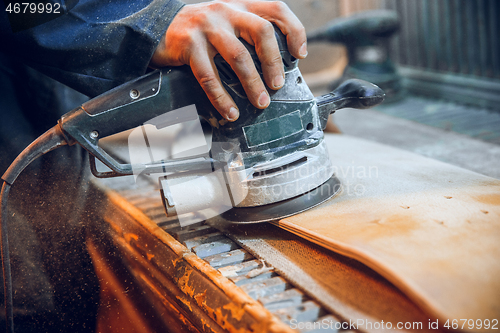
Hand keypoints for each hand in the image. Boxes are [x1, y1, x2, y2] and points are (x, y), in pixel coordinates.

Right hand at [150, 0, 306, 120]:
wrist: (157, 27)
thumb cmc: (198, 31)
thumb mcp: (225, 24)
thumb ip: (247, 35)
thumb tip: (273, 68)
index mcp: (240, 6)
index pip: (275, 9)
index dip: (293, 30)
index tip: (299, 54)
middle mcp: (226, 12)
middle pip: (261, 31)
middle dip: (273, 62)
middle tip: (277, 84)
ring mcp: (206, 27)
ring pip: (238, 56)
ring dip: (252, 83)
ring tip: (260, 102)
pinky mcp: (188, 44)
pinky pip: (209, 76)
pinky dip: (222, 97)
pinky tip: (231, 111)